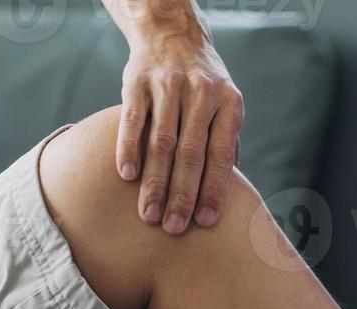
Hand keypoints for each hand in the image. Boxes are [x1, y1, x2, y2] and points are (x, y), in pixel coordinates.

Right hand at [116, 15, 243, 234]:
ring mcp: (168, 85)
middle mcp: (201, 92)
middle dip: (181, 195)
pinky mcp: (138, 82)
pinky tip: (127, 177)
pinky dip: (128, 149)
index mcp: (228, 103)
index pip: (221, 155)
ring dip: (154, 182)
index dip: (213, 190)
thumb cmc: (203, 82)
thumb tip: (229, 189)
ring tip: (148, 214)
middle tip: (173, 227)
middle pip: (190, 153)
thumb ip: (227, 142)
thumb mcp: (225, 103)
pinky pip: (133, 120)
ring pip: (161, 142)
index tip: (204, 222)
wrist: (172, 32)